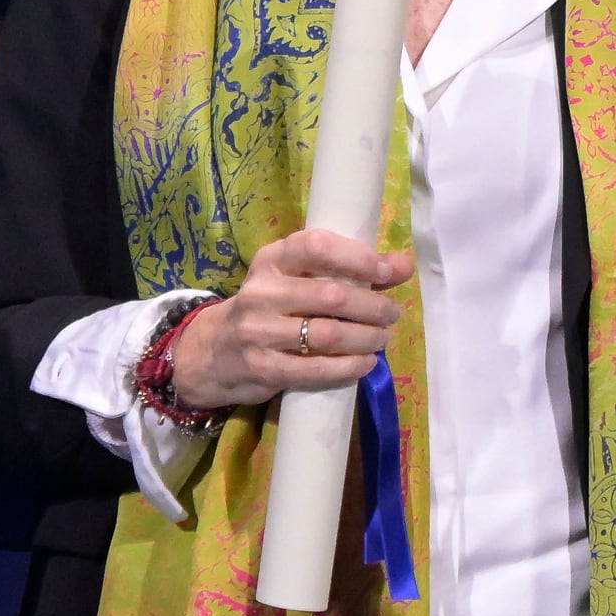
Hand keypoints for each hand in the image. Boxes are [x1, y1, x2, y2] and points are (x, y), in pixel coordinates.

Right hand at [170, 228, 411, 408]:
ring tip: (382, 338)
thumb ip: (346, 270)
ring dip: (366, 337)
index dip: (359, 258)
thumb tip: (403, 265)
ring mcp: (258, 331)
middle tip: (392, 313)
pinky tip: (365, 363)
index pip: (317, 246)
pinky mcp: (262, 367)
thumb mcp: (295, 279)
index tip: (390, 270)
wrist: (211, 352)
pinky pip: (316, 369)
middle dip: (372, 305)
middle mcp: (262, 291)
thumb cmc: (267, 308)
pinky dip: (349, 367)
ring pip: (328, 334)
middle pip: (331, 295)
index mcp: (272, 260)